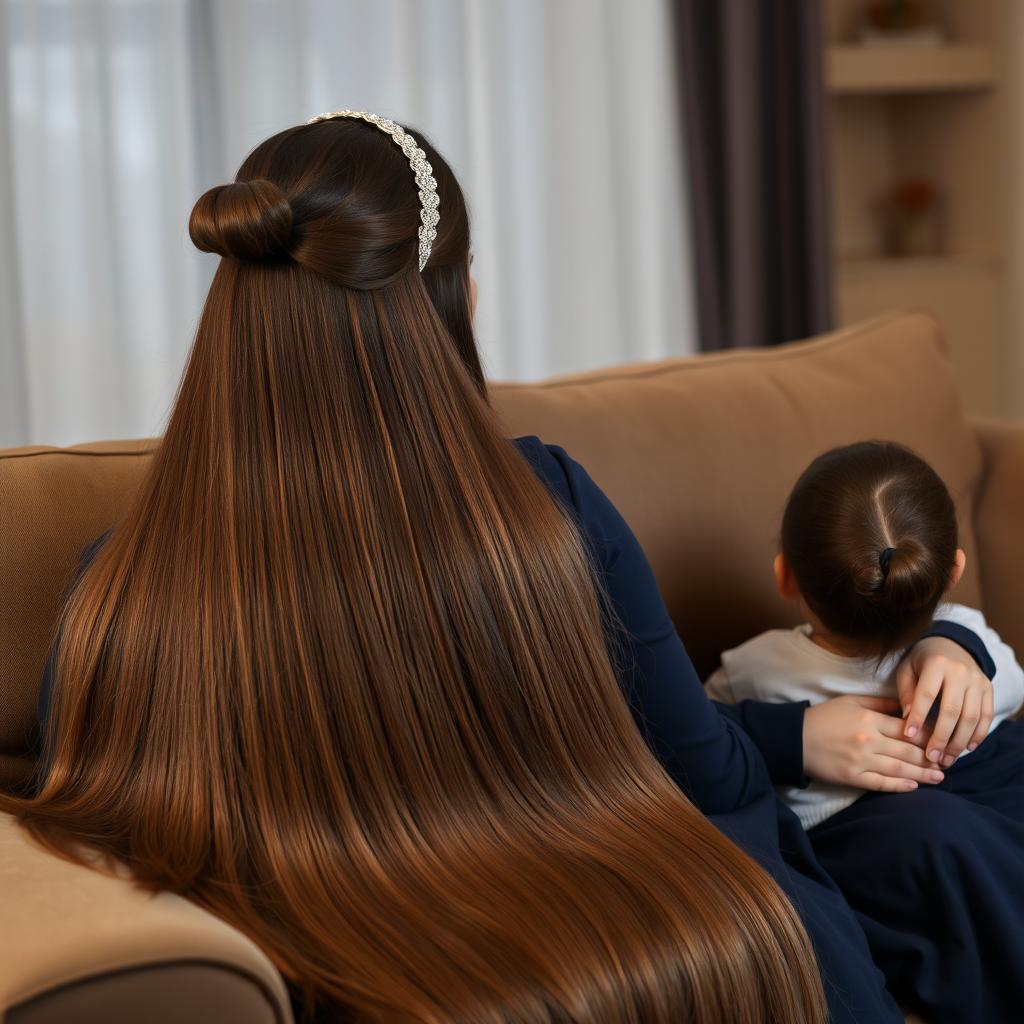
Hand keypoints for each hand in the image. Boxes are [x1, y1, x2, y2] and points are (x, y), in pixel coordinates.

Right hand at [803, 695, 944, 791]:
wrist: (795, 738)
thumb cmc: (822, 717)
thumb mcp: (850, 702)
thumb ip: (878, 703)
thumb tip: (905, 705)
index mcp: (868, 720)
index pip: (905, 729)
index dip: (926, 735)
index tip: (941, 739)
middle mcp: (867, 740)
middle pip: (907, 750)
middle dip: (930, 757)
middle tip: (948, 761)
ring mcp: (860, 761)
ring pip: (899, 768)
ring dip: (922, 774)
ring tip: (939, 777)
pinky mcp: (852, 777)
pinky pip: (880, 783)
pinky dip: (899, 785)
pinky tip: (914, 787)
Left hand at [896, 637, 993, 768]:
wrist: (951, 645)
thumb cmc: (922, 661)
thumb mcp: (907, 669)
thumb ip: (906, 691)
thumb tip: (907, 718)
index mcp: (936, 663)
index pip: (926, 694)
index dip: (917, 716)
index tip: (908, 735)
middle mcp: (960, 672)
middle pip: (952, 710)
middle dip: (941, 737)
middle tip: (931, 756)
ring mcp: (978, 681)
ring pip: (971, 717)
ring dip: (959, 742)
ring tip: (946, 759)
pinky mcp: (989, 689)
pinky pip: (986, 716)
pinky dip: (978, 735)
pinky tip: (967, 748)